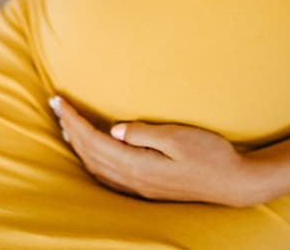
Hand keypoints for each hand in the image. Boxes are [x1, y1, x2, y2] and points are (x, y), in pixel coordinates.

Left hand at [50, 96, 266, 206]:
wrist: (234, 183)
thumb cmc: (211, 155)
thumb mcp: (179, 137)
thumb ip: (144, 133)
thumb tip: (113, 130)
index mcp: (139, 164)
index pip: (94, 140)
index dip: (73, 119)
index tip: (58, 100)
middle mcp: (134, 179)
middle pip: (89, 153)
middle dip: (69, 128)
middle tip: (55, 104)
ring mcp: (139, 187)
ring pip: (95, 166)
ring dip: (77, 145)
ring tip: (66, 125)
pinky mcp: (146, 188)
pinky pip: (107, 175)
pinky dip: (91, 159)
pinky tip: (90, 151)